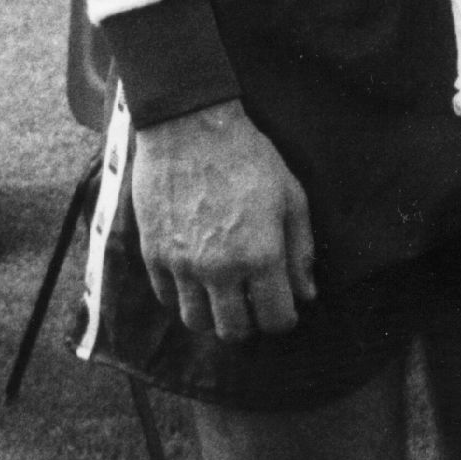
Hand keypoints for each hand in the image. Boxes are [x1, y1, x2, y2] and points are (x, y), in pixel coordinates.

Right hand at [126, 101, 316, 340]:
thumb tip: (306, 294)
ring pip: (196, 322)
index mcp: (261, 255)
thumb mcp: (291, 196)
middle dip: (249, 323)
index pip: (275, 319)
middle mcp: (220, 269)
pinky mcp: (153, 254)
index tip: (283, 305)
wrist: (189, 128)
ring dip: (213, 315)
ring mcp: (182, 265)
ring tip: (223, 293)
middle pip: (233, 331)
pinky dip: (183, 296)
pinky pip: (167, 298)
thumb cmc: (248, 157)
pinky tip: (196, 275)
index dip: (284, 318)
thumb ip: (300, 250)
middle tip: (253, 302)